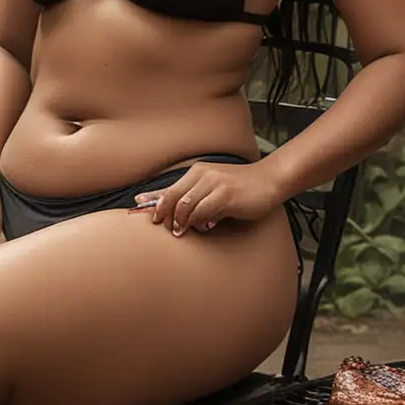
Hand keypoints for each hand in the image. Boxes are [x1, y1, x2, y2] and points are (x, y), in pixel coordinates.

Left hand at [135, 161, 282, 235]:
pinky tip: (206, 226)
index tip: (136, 208)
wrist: (268, 180)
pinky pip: (204, 211)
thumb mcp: (213, 188)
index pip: (168, 188)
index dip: (151, 200)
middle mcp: (202, 175)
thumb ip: (194, 198)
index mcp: (196, 172)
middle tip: (166, 228)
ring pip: (186, 206)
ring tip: (183, 231)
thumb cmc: (240, 187)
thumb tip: (175, 214)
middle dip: (165, 215)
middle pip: (172, 197)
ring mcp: (214, 184)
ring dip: (182, 222)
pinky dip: (200, 222)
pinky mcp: (226, 195)